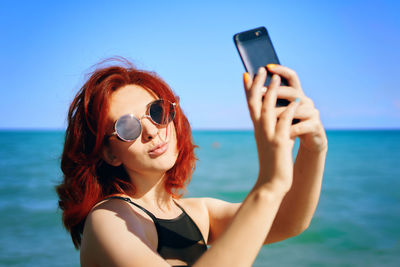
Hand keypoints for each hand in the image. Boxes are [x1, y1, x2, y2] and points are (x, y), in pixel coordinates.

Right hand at [243, 67, 299, 191]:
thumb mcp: (273, 142)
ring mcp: (269, 135)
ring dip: (272, 91)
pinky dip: (288, 110)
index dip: (248, 89)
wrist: (271, 184)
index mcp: (257, 129)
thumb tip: (283, 116)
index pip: (250, 105)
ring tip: (277, 76)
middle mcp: (260, 130)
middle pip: (255, 102)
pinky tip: (295, 100)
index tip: (247, 75)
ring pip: (268, 108)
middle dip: (257, 84)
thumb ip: (276, 128)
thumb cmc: (273, 163)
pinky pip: (284, 123)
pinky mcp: (280, 143)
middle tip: (259, 69)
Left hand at [267, 64, 327, 152]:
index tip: (268, 66)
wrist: (311, 141)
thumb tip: (255, 86)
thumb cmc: (293, 124)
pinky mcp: (315, 126)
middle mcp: (306, 100)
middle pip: (292, 91)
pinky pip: (301, 126)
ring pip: (296, 109)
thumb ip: (274, 100)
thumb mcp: (283, 111)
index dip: (281, 70)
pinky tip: (281, 133)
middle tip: (260, 91)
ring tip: (268, 115)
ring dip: (281, 112)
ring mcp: (312, 112)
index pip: (291, 77)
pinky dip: (290, 130)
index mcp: (296, 95)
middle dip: (276, 91)